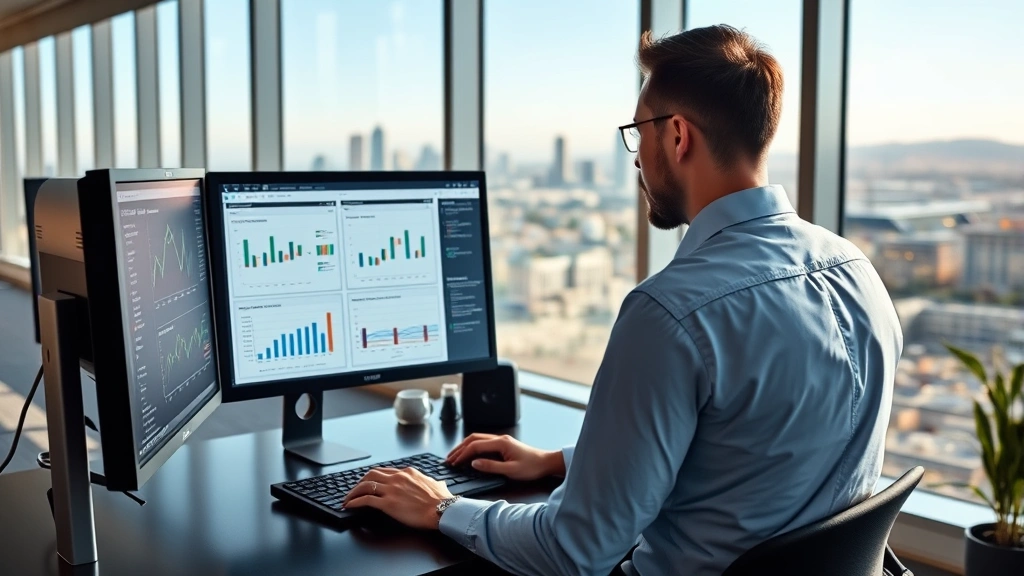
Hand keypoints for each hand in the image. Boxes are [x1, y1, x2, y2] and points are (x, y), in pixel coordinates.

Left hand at [342, 467, 452, 529]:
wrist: (443, 510)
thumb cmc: (442, 500)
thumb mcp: (438, 485)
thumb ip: (434, 482)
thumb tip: (439, 483)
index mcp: (408, 472)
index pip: (386, 471)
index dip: (375, 477)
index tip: (370, 482)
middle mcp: (397, 478)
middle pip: (371, 475)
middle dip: (360, 481)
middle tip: (355, 489)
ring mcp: (391, 490)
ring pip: (365, 486)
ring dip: (353, 492)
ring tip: (347, 499)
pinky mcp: (388, 504)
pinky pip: (365, 500)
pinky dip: (355, 502)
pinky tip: (349, 506)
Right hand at [446, 433, 564, 480]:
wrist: (546, 463)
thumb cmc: (532, 467)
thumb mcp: (511, 471)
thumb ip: (491, 466)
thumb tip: (474, 463)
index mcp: (500, 443)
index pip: (475, 446)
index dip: (462, 454)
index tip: (454, 463)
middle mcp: (500, 439)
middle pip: (473, 439)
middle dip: (460, 448)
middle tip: (449, 458)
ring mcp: (501, 440)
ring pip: (478, 439)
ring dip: (465, 446)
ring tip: (455, 456)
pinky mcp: (503, 445)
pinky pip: (484, 443)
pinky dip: (473, 447)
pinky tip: (469, 454)